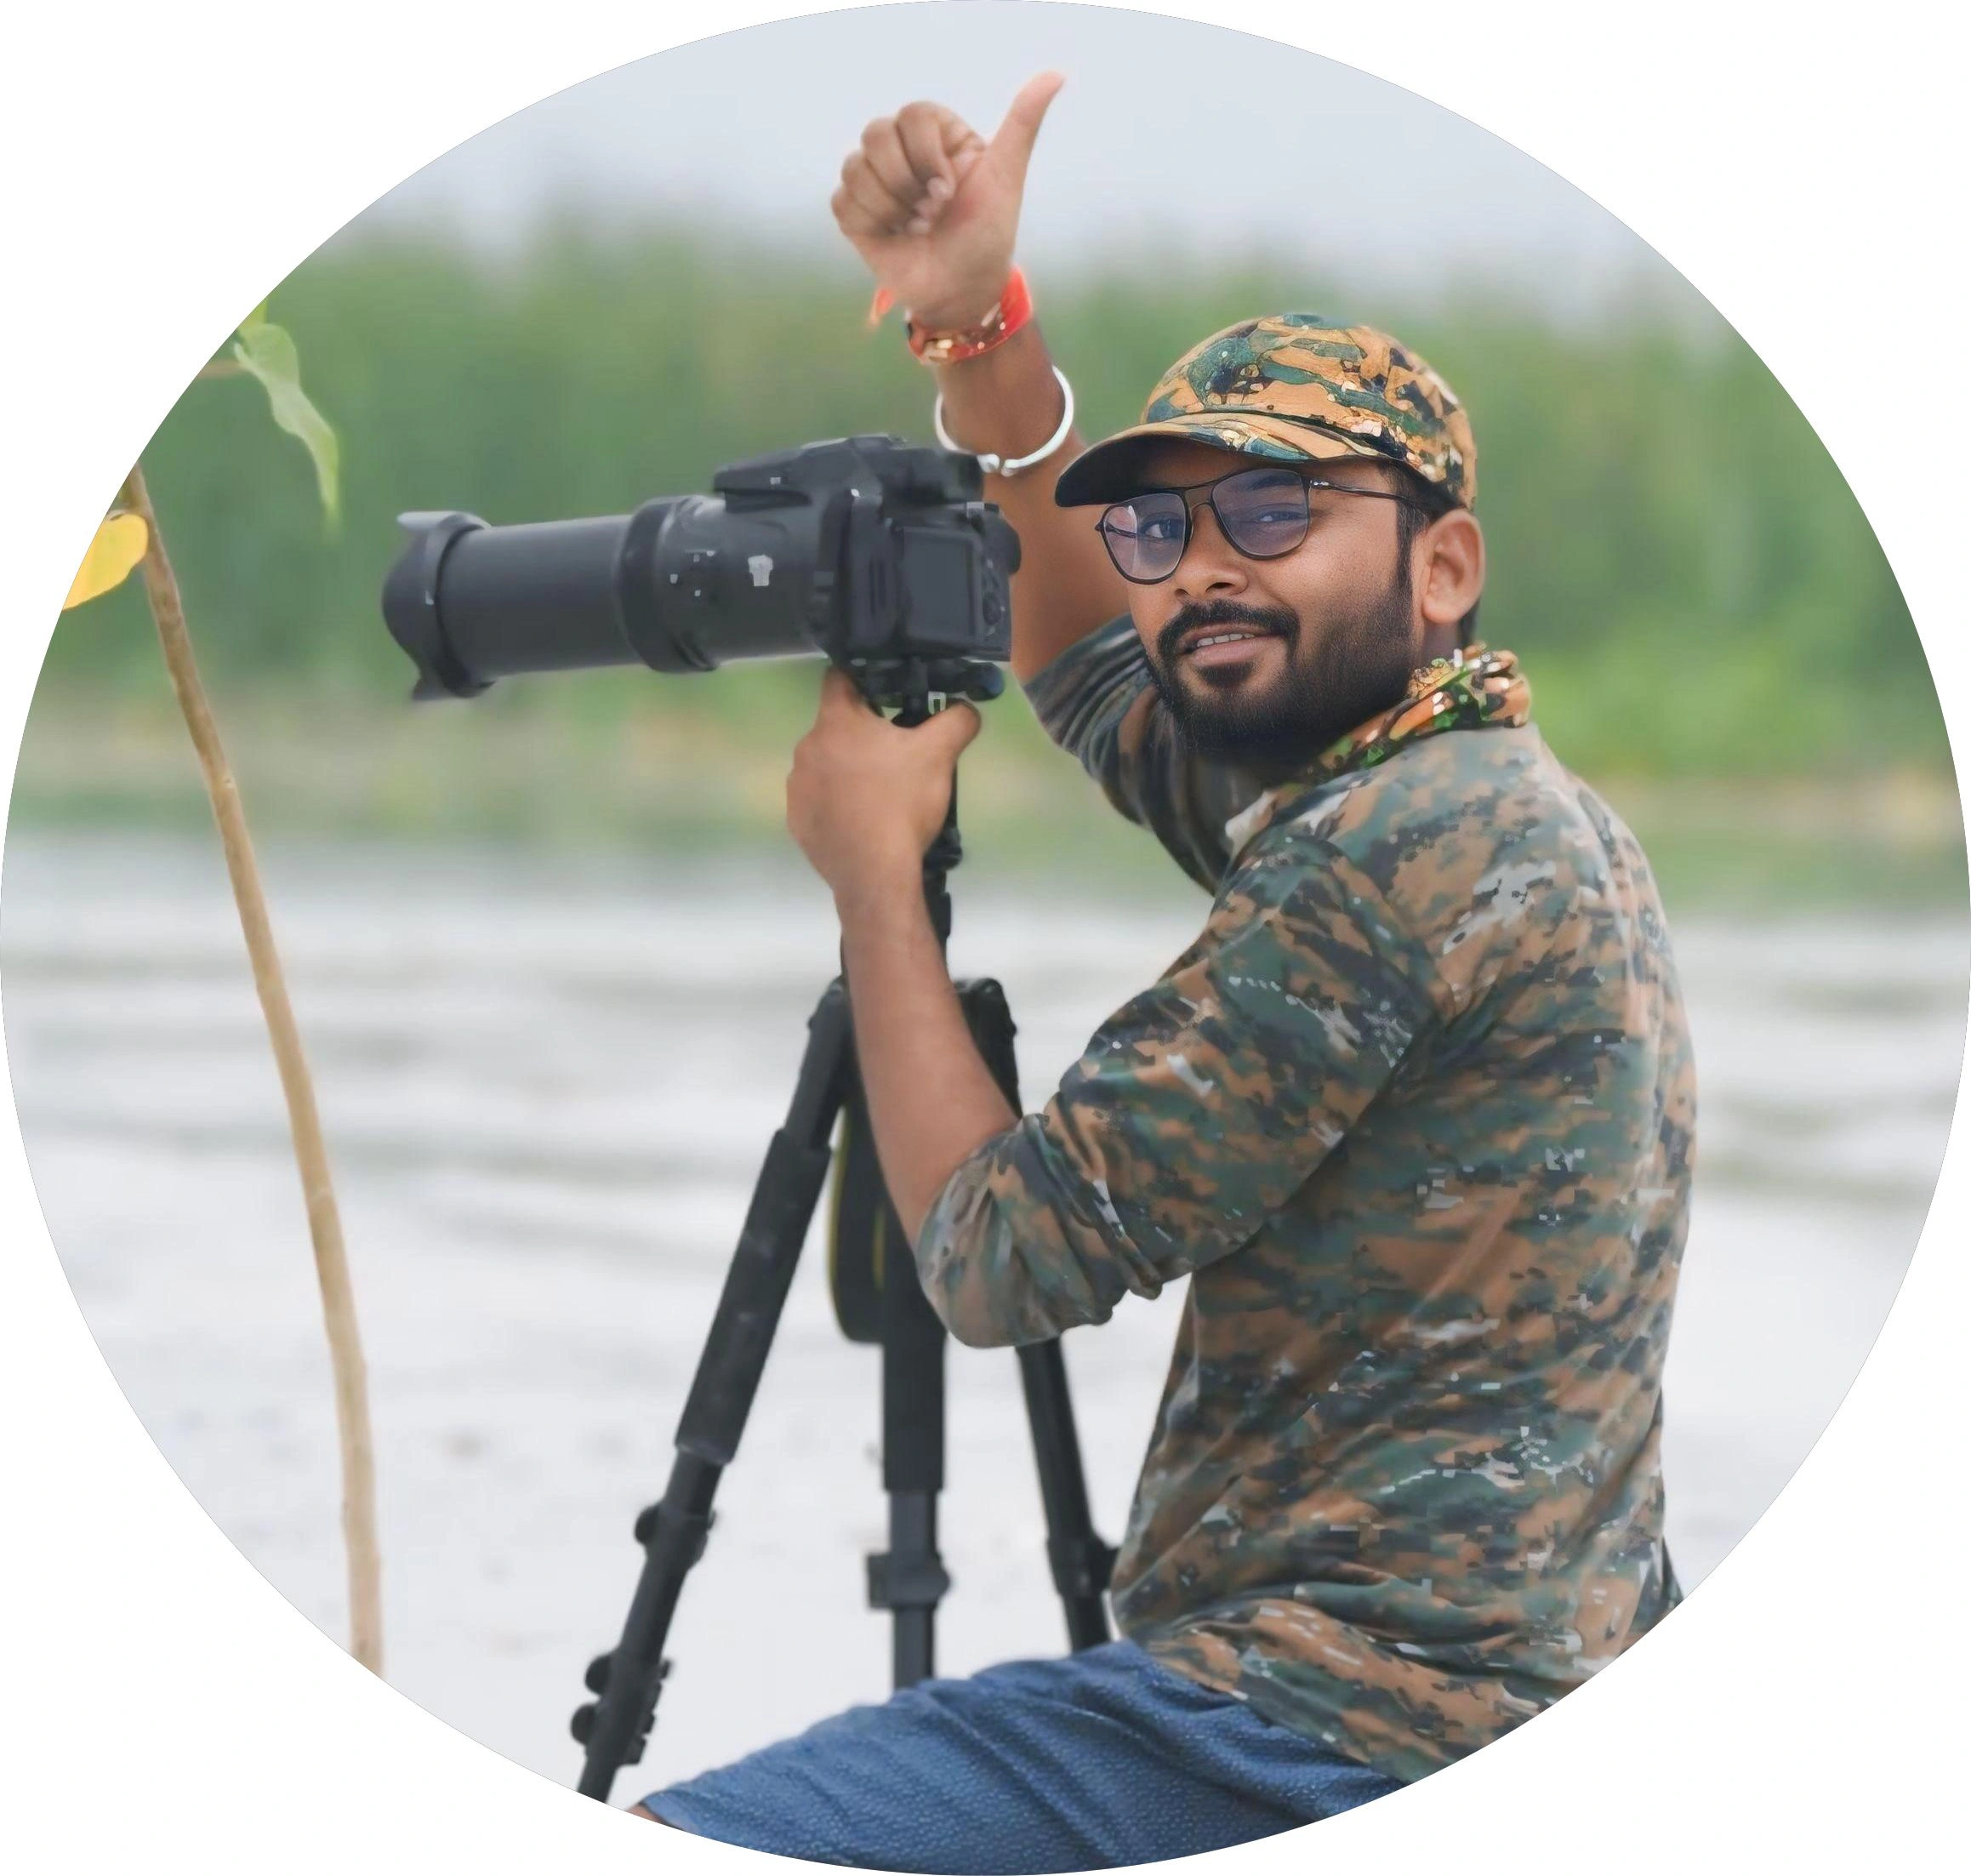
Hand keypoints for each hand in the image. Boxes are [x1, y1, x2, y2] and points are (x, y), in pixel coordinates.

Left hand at [786, 668, 981, 900]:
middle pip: (836, 726)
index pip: (839, 678)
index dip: (864, 679)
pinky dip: (837, 804)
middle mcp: (806, 749)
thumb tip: (965, 709)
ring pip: (825, 765)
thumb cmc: (903, 803)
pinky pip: (818, 800)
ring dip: (848, 770)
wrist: (875, 873)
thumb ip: (957, 720)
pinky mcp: (797, 821)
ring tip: (880, 793)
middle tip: (896, 755)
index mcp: (836, 722)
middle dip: (863, 734)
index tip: (887, 695)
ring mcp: (797, 787)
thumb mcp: (940, 755)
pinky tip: (862, 820)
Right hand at [831, 72, 1064, 331]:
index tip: (950, 192)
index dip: (927, 155)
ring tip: (917, 229)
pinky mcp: (855, 210)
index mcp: (936, 133)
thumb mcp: (1006, 177)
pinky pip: (842, 200)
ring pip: (855, 167)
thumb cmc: (987, 235)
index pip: (913, 114)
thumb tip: (1056, 75)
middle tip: (933, 215)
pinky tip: (895, 238)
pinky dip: (871, 222)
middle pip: (877, 135)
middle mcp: (902, 149)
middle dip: (907, 183)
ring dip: (891, 207)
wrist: (963, 291)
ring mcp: (875, 179)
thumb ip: (1023, 124)